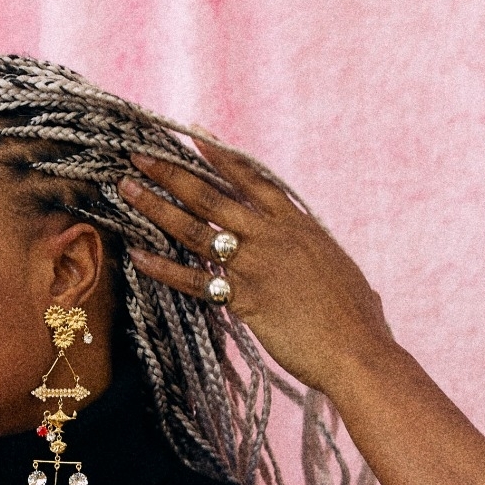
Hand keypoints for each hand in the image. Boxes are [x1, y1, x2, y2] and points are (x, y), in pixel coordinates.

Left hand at [117, 136, 395, 397]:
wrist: (358, 349)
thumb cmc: (358, 319)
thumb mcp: (339, 269)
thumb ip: (317, 254)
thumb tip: (318, 255)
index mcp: (299, 225)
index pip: (253, 179)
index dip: (221, 156)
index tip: (194, 134)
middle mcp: (274, 236)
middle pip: (213, 195)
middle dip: (172, 172)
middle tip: (138, 155)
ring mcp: (257, 265)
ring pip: (196, 228)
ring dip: (158, 207)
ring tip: (126, 188)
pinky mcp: (245, 298)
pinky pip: (195, 280)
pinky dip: (165, 269)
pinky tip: (138, 256)